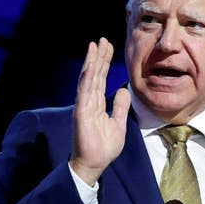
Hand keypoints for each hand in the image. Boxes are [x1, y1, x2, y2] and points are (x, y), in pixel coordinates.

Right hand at [70, 38, 130, 184]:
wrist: (94, 164)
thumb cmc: (104, 147)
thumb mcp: (118, 123)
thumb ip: (119, 106)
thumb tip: (123, 90)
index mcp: (97, 104)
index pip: (100, 78)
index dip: (104, 62)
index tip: (108, 47)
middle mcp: (88, 102)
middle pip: (94, 74)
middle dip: (99, 57)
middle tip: (102, 40)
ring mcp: (84, 106)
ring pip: (88, 79)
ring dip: (91, 62)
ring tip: (95, 45)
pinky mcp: (81, 113)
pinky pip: (84, 92)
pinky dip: (87, 77)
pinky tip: (90, 65)